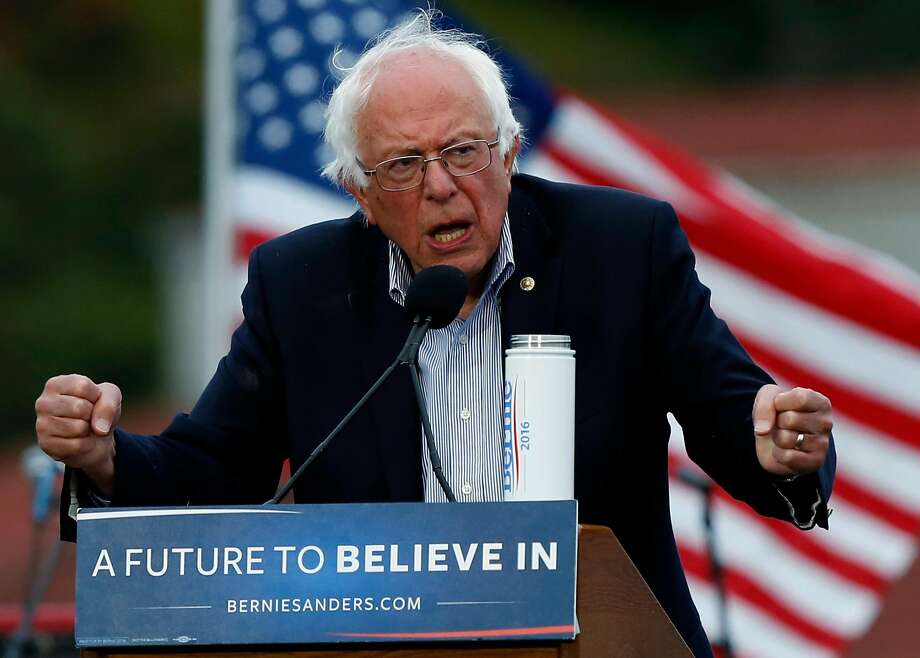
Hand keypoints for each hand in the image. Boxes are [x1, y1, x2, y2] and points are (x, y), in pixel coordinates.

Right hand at [35, 374, 120, 496]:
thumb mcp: (112, 397)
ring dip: (89, 431)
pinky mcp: (45, 446)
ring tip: (85, 430)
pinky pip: (74, 446)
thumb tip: (96, 427)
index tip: (95, 400)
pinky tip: (80, 442)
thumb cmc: (102, 410)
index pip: (82, 387)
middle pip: (78, 408)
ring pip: (76, 428)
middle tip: (90, 419)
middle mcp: (43, 403)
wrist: (98, 437)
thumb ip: (109, 403)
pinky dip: (84, 445)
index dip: (97, 396)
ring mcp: (41, 425)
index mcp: (57, 384)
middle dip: (94, 415)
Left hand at [753, 384, 831, 476]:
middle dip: (777, 422)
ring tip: (784, 436)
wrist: (773, 439)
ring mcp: (823, 444)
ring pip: (786, 439)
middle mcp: (826, 423)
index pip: (800, 398)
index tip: (780, 405)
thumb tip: (763, 430)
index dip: (780, 402)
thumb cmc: (776, 412)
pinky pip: (787, 457)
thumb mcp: (767, 398)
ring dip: (777, 438)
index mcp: (820, 402)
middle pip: (790, 419)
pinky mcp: (815, 462)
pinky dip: (778, 454)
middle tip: (783, 424)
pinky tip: (786, 450)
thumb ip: (765, 405)